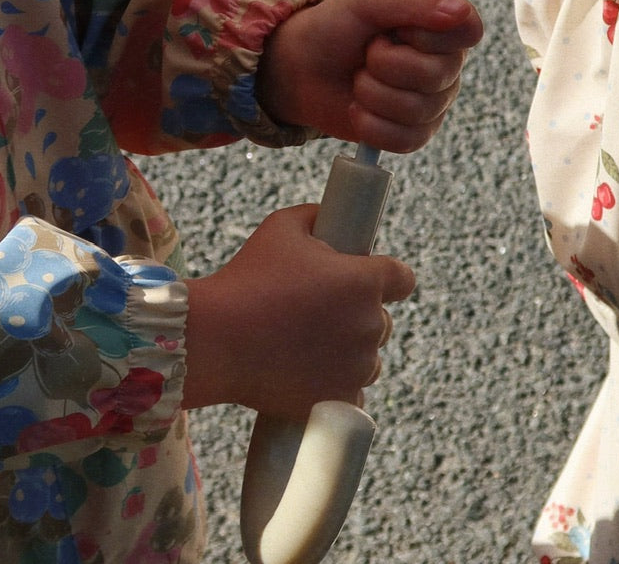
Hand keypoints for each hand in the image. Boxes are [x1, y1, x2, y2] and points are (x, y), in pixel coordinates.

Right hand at [180, 204, 414, 416]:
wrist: (215, 341)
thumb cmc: (246, 279)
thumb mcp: (280, 227)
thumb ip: (316, 216)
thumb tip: (329, 217)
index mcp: (364, 281)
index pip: (403, 279)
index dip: (386, 277)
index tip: (367, 280)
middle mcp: (370, 324)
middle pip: (382, 320)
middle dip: (356, 315)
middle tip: (316, 313)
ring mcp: (357, 367)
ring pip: (368, 360)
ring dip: (348, 353)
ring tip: (305, 346)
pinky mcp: (340, 401)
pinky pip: (352, 395)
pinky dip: (336, 389)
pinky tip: (309, 376)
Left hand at [258, 0, 483, 152]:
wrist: (300, 69)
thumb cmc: (335, 26)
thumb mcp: (366, 0)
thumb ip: (411, 0)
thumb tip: (460, 11)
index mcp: (443, 24)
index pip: (468, 30)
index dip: (428, 34)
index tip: (397, 28)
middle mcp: (447, 63)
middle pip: (436, 73)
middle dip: (384, 63)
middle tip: (366, 53)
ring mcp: (434, 102)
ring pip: (416, 109)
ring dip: (371, 93)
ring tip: (358, 79)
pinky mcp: (415, 134)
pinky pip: (405, 139)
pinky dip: (370, 124)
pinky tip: (358, 108)